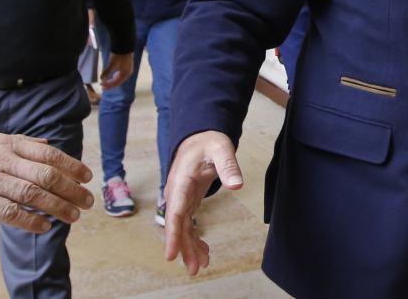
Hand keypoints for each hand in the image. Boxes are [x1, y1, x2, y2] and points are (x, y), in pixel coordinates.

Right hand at [0, 131, 94, 233]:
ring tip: (73, 216)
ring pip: (31, 194)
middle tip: (87, 201)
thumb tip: (49, 146)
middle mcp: (4, 160)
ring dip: (56, 206)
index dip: (72, 166)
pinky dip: (28, 220)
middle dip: (71, 190)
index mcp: (11, 144)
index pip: (50, 155)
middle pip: (46, 176)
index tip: (88, 177)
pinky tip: (44, 226)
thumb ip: (24, 144)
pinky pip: (7, 211)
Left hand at [100, 52, 132, 89]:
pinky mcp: (126, 67)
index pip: (116, 82)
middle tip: (102, 86)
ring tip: (106, 82)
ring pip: (119, 79)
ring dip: (112, 81)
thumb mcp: (112, 64)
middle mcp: (128, 73)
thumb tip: (101, 79)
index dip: (108, 85)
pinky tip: (112, 76)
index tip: (101, 85)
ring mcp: (127, 70)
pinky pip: (121, 75)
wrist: (124, 46)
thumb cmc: (119, 55)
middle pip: (118, 82)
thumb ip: (107, 72)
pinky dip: (115, 77)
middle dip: (110, 84)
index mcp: (126, 74)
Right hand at [164, 131, 243, 274]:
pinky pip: (188, 224)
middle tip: (194, 269)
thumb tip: (237, 185)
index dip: (173, 234)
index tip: (170, 255)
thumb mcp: (221, 148)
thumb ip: (228, 165)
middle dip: (184, 248)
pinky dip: (194, 238)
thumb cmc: (208, 142)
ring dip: (190, 247)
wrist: (199, 138)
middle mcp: (177, 193)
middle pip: (178, 225)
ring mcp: (182, 199)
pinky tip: (204, 251)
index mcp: (181, 181)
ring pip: (183, 228)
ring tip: (201, 265)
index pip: (175, 211)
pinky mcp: (188, 201)